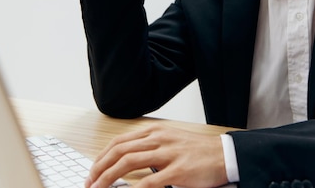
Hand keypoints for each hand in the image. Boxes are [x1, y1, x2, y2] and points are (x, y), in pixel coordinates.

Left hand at [85, 124, 228, 187]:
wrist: (224, 154)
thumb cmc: (197, 151)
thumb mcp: (170, 141)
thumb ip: (149, 147)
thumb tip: (124, 160)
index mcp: (155, 132)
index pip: (119, 142)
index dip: (101, 157)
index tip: (93, 171)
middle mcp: (159, 139)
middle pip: (119, 151)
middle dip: (99, 168)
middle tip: (90, 183)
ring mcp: (168, 154)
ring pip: (128, 162)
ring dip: (108, 178)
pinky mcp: (178, 170)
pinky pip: (150, 181)